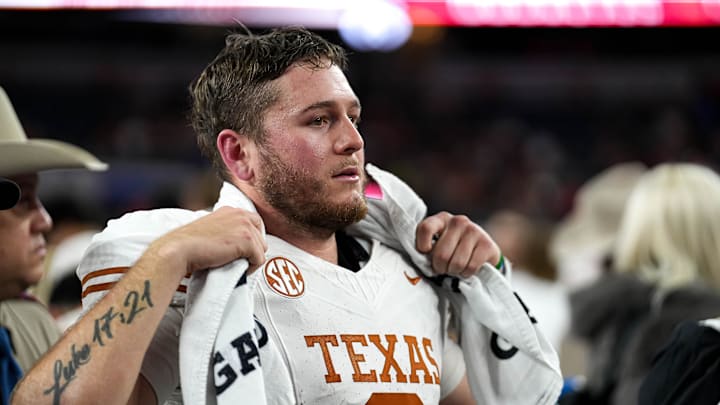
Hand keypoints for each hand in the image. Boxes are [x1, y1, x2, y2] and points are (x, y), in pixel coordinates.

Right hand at [151, 206, 266, 275]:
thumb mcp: (211, 229)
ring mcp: (244, 226)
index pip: (254, 223)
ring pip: (261, 249)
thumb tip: (234, 244)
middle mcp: (240, 215)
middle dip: (253, 250)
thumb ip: (225, 230)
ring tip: (236, 265)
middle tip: (240, 260)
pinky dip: (251, 268)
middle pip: (260, 236)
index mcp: (230, 210)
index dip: (251, 239)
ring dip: (251, 260)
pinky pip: (260, 259)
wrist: (180, 249)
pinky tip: (239, 269)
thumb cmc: (190, 244)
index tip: (243, 251)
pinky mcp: (247, 240)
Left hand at [416, 211, 499, 277]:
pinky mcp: (487, 244)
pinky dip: (466, 273)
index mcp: (441, 219)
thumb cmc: (453, 250)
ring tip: (455, 268)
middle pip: (441, 254)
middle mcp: (458, 221)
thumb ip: (427, 248)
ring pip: (456, 263)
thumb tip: (421, 260)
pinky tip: (467, 269)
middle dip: (440, 267)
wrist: (482, 253)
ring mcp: (474, 230)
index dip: (422, 246)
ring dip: (454, 271)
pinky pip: (470, 267)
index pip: (425, 228)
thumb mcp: (437, 244)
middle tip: (443, 268)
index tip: (426, 253)